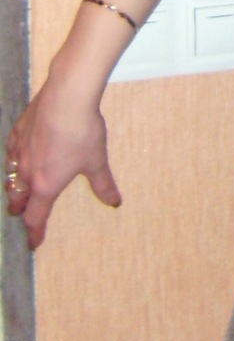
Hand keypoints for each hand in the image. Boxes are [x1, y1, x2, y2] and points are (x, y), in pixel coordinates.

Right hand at [5, 78, 120, 249]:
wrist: (66, 97)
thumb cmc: (82, 132)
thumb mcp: (96, 161)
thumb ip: (103, 185)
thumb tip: (114, 202)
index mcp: (46, 186)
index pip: (36, 217)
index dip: (34, 232)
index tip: (33, 243)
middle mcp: (28, 173)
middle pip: (17, 199)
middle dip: (19, 209)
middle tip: (20, 214)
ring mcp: (19, 151)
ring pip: (10, 177)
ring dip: (13, 188)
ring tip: (16, 192)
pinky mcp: (17, 131)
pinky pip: (10, 152)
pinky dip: (12, 160)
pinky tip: (16, 156)